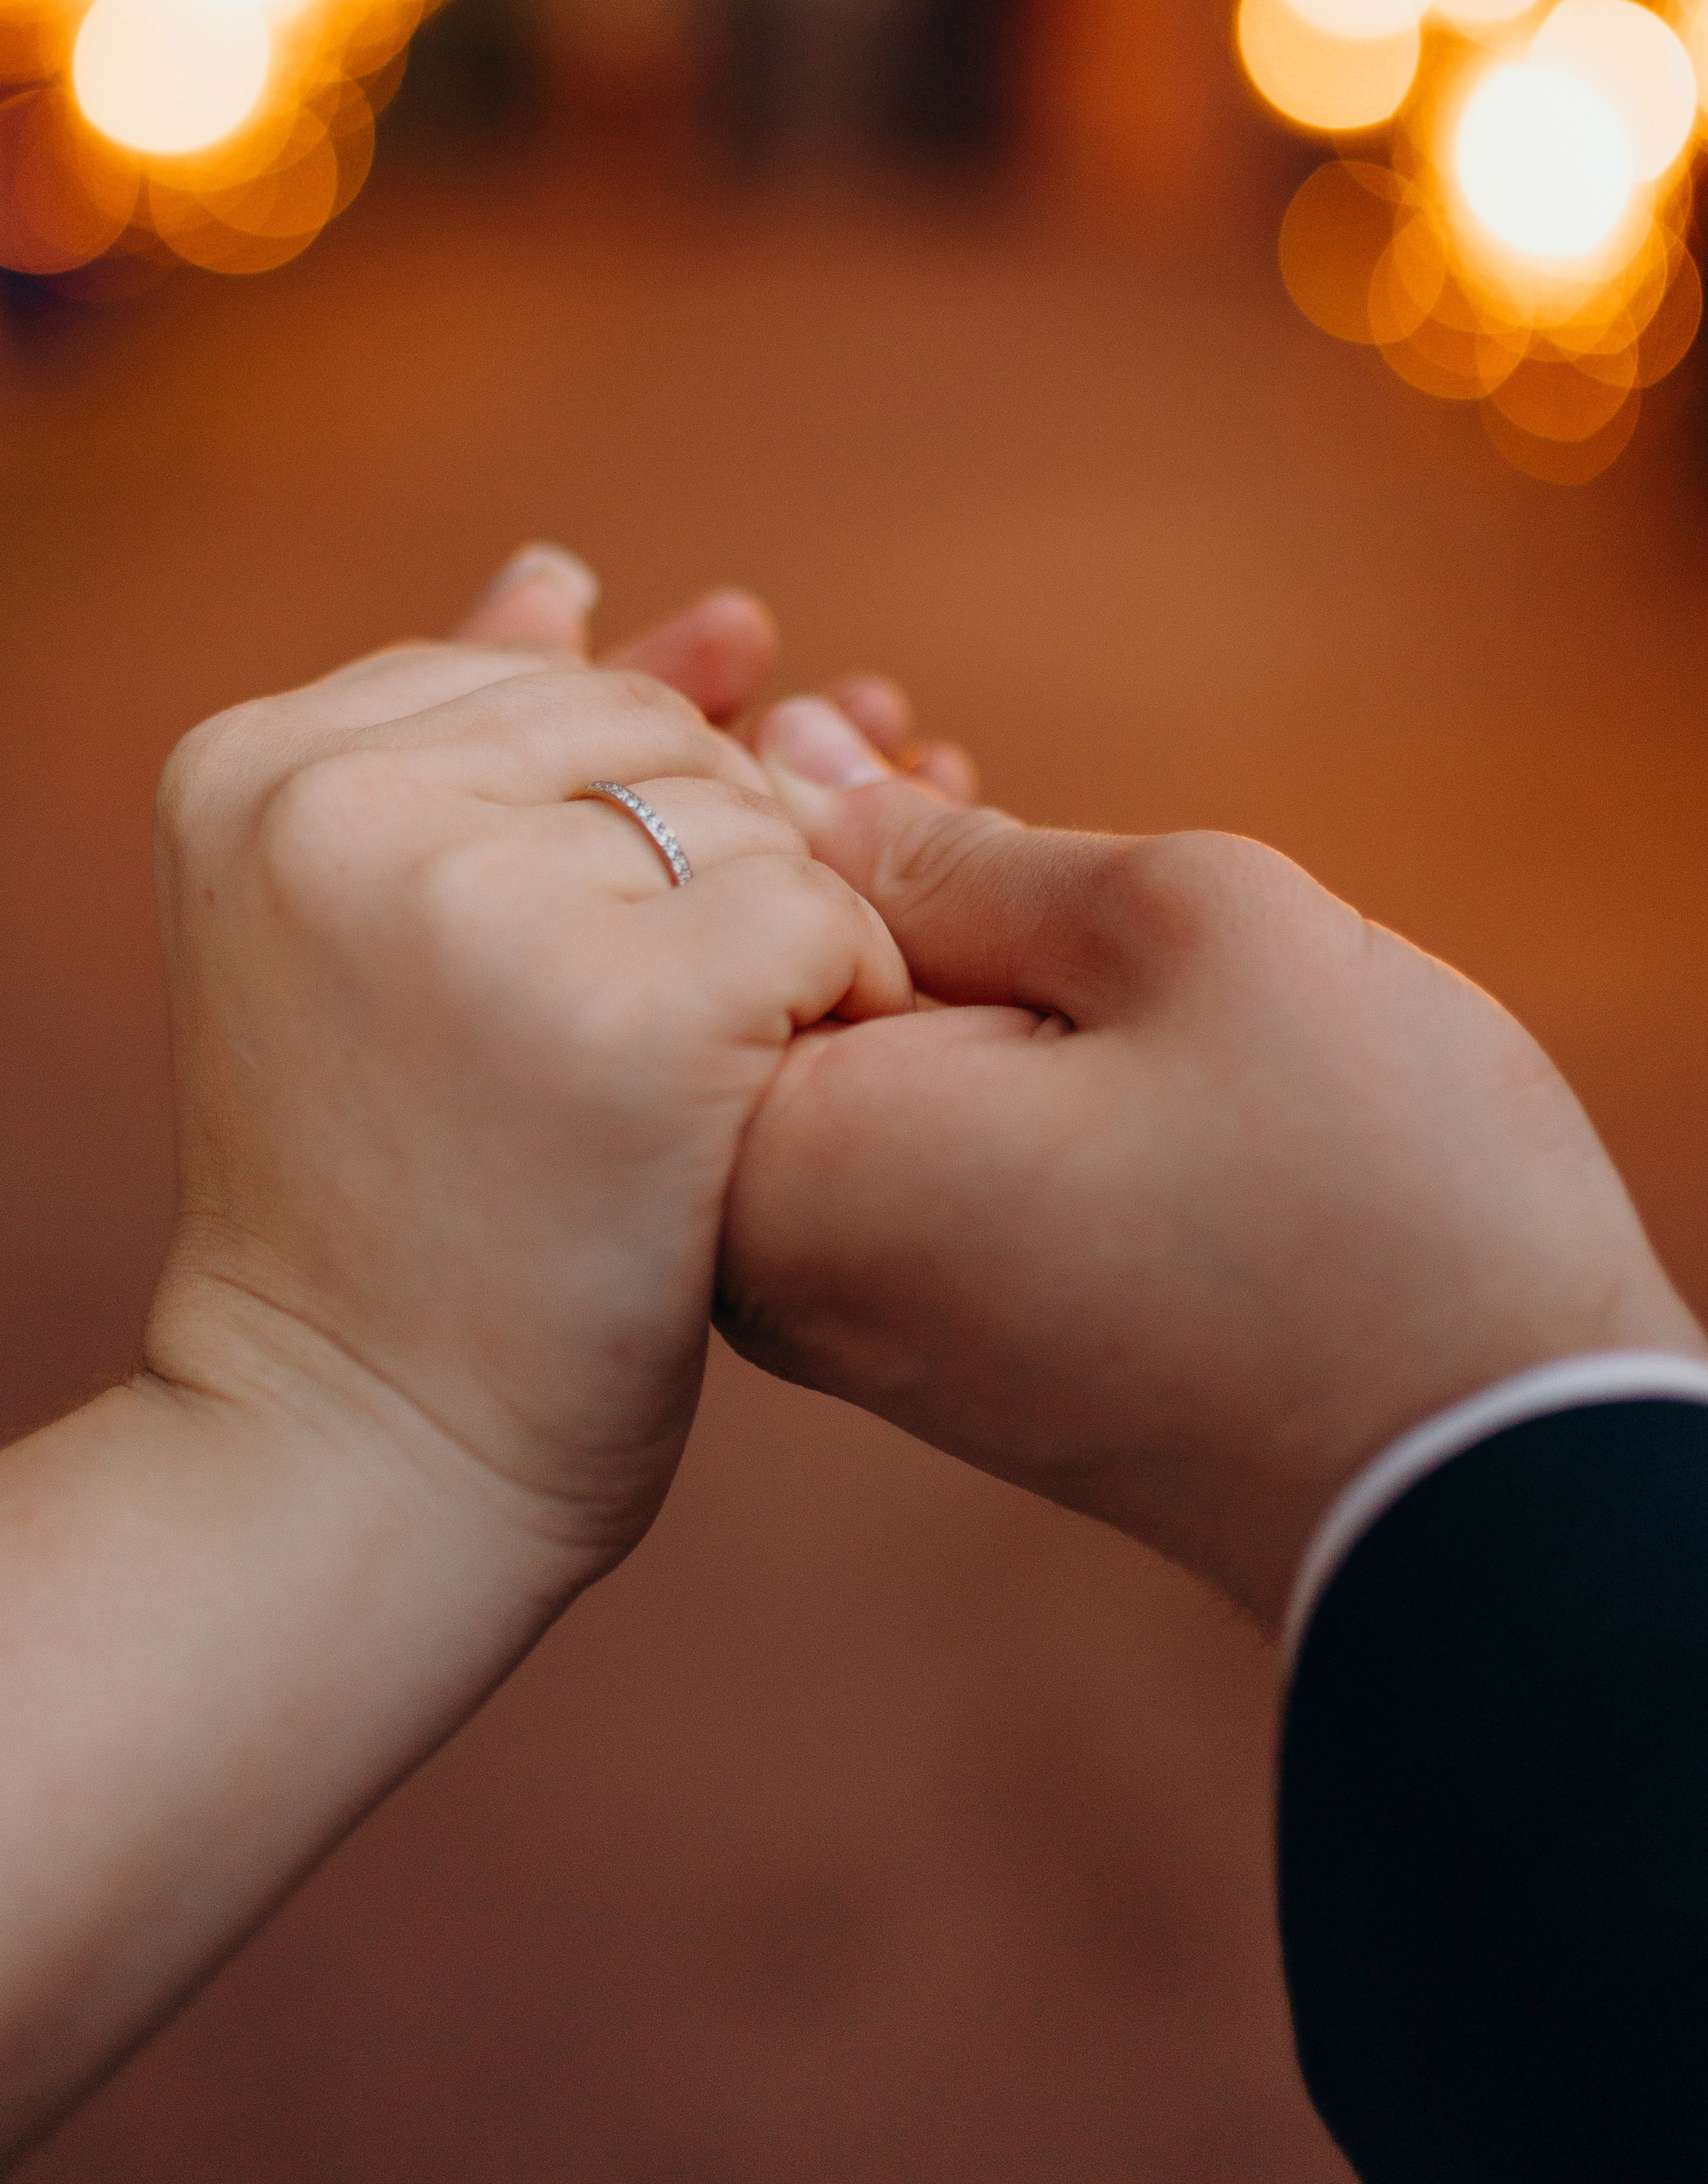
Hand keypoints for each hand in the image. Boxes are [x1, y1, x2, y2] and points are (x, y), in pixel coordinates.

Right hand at [145, 556, 910, 1593]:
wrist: (352, 1456)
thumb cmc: (380, 1205)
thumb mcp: (367, 940)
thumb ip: (454, 747)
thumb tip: (563, 574)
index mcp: (245, 764)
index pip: (526, 677)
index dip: (617, 796)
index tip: (610, 932)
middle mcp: (337, 803)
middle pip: (647, 730)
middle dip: (710, 852)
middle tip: (663, 1022)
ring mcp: (477, 899)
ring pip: (744, 810)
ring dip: (778, 926)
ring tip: (699, 1066)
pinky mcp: (625, 1008)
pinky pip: (819, 913)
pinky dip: (842, 1000)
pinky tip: (781, 1094)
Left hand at [717, 698, 1703, 1633]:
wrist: (1490, 1477)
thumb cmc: (1361, 1189)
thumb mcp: (1179, 929)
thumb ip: (954, 849)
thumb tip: (802, 765)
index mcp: (788, 1159)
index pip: (693, 914)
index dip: (769, 773)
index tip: (867, 707)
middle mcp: (772, 1266)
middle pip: (737, 990)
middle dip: (814, 845)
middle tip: (916, 734)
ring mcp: (849, 1322)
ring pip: (826, 1060)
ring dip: (895, 932)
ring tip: (979, 817)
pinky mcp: (931, 1345)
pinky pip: (886, 1144)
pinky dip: (938, 1037)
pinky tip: (1022, 963)